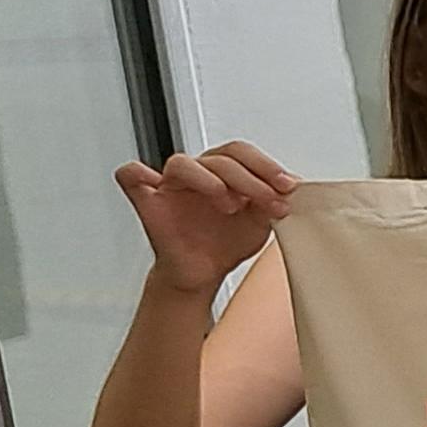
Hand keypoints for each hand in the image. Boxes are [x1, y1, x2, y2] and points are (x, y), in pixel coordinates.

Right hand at [113, 142, 295, 294]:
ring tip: (232, 205)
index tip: (288, 186)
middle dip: (250, 177)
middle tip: (269, 198)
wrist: (204, 273)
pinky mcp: (148, 202)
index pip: (242, 153)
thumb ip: (274, 200)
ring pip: (183, 164)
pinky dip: (136, 174)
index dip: (266, 165)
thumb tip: (295, 185)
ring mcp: (171, 186)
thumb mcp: (261, 222)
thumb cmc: (227, 243)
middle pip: (219, 157)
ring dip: (211, 180)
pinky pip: (131, 176)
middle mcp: (198, 173)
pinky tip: (152, 182)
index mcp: (224, 171)